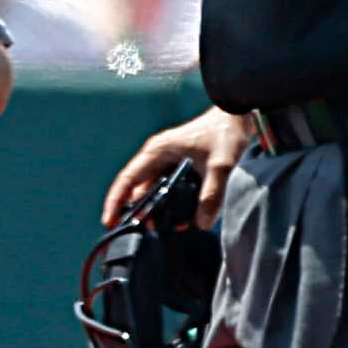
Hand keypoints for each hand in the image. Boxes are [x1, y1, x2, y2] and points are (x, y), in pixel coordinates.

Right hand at [103, 107, 252, 227]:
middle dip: (141, 212)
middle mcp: (157, 157)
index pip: (127, 180)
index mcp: (157, 151)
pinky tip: (182, 217)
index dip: (115, 201)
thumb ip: (212, 194)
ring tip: (170, 227)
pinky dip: (172, 205)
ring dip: (159, 210)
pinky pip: (168, 190)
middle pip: (139, 190)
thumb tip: (200, 223)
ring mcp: (167, 163)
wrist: (238, 116)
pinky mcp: (179, 168)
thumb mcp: (220, 165)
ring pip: (155, 192)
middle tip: (150, 231)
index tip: (109, 221)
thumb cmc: (224, 132)